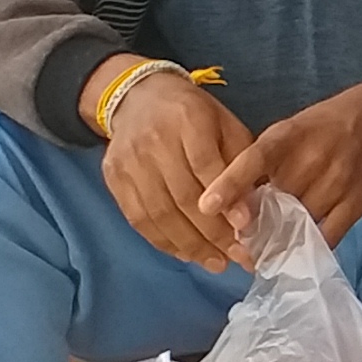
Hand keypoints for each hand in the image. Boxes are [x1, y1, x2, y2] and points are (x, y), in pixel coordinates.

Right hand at [98, 62, 253, 266]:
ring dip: (190, 245)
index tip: (245, 228)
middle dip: (213, 233)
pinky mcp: (114, 178)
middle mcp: (153, 140)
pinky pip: (139, 219)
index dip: (226, 201)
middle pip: (182, 197)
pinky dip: (164, 242)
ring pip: (160, 214)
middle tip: (237, 256)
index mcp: (187, 119)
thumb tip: (247, 214)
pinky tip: (186, 254)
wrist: (138, 98)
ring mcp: (129, 161)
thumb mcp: (225, 125)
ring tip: (216, 263)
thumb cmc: (194, 115)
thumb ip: (240, 164)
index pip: (205, 165)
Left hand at [200, 74, 361, 257]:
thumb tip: (228, 206)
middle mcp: (312, 158)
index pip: (253, 160)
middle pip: (274, 203)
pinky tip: (297, 249)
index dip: (229, 184)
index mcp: (287, 136)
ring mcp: (336, 182)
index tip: (206, 207)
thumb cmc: (318, 130)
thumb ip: (258, 165)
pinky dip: (308, 246)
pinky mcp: (356, 204)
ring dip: (280, 238)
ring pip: (298, 224)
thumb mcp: (285, 134)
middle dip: (254, 223)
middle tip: (239, 240)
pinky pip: (326, 236)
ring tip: (268, 246)